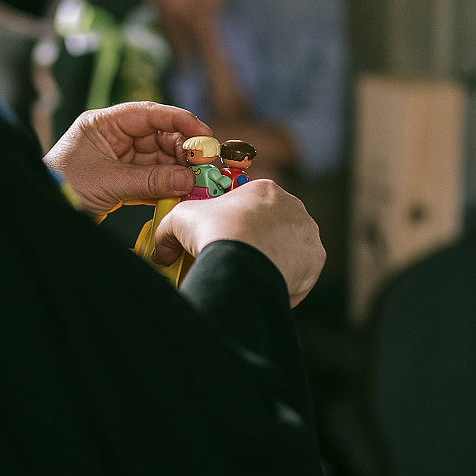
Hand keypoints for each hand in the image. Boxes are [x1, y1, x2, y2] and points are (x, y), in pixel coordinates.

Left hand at [44, 102, 206, 219]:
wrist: (42, 215)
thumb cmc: (60, 189)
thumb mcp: (107, 182)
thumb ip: (149, 181)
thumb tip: (187, 179)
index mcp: (103, 123)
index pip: (148, 113)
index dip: (180, 121)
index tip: (204, 135)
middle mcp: (114, 137)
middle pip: (160, 136)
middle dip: (184, 150)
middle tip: (206, 166)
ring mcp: (119, 159)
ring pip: (160, 159)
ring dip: (180, 170)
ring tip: (198, 182)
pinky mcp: (123, 180)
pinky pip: (153, 179)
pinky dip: (168, 186)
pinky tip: (184, 192)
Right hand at [154, 180, 324, 305]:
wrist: (241, 263)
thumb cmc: (217, 233)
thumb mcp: (180, 219)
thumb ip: (167, 231)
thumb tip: (160, 251)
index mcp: (265, 189)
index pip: (250, 206)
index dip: (234, 224)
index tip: (223, 239)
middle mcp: (293, 206)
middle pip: (271, 227)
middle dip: (254, 244)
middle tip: (234, 261)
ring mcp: (307, 233)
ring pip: (287, 249)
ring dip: (270, 261)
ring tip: (247, 276)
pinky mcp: (315, 260)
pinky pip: (299, 272)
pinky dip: (283, 281)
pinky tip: (262, 286)